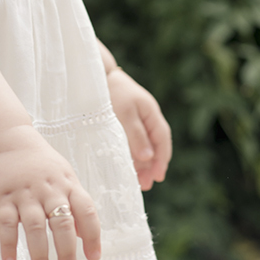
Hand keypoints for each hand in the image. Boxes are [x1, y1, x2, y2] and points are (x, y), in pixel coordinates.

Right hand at [0, 127, 100, 259]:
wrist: (7, 140)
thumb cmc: (40, 163)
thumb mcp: (64, 176)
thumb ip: (74, 203)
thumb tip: (82, 235)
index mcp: (67, 184)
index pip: (86, 211)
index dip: (92, 236)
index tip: (93, 258)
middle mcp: (49, 189)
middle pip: (62, 223)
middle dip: (66, 251)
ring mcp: (25, 193)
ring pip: (35, 226)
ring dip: (39, 254)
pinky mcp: (3, 196)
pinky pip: (6, 223)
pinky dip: (8, 244)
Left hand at [107, 69, 171, 190]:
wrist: (96, 75)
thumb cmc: (111, 92)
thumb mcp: (124, 114)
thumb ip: (136, 136)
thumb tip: (149, 158)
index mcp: (151, 113)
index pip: (162, 140)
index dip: (161, 160)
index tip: (158, 177)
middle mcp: (147, 117)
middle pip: (154, 145)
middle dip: (152, 166)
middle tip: (146, 185)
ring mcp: (137, 118)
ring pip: (144, 145)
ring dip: (142, 164)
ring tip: (138, 182)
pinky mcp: (125, 121)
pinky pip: (133, 141)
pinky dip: (133, 155)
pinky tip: (128, 166)